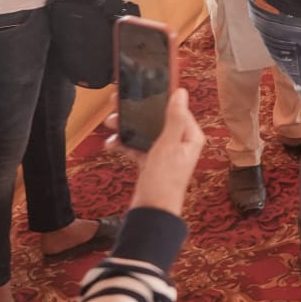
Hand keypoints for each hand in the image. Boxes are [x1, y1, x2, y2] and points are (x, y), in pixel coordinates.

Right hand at [105, 88, 205, 215]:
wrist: (150, 212)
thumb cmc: (164, 181)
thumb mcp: (168, 145)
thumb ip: (174, 119)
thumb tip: (181, 93)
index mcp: (189, 136)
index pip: (177, 109)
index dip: (159, 98)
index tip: (142, 88)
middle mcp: (180, 143)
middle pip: (157, 119)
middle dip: (138, 112)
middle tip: (118, 103)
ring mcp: (165, 153)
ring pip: (145, 132)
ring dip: (128, 127)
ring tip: (110, 123)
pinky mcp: (151, 162)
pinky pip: (138, 146)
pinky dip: (125, 144)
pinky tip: (112, 143)